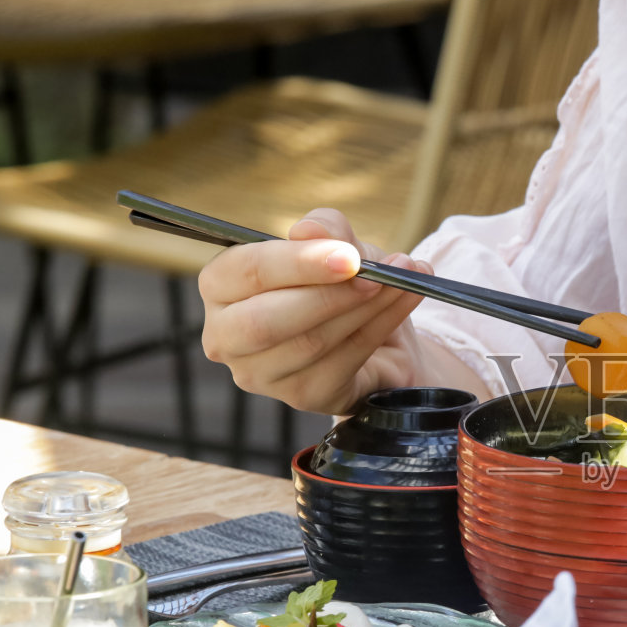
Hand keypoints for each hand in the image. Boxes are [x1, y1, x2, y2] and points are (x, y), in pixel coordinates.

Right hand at [198, 209, 433, 414]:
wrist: (378, 337)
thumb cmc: (340, 282)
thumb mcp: (336, 245)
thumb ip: (324, 230)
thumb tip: (308, 231)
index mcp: (220, 287)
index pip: (246, 272)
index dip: (298, 262)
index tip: (348, 255)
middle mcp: (226, 337)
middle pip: (265, 321)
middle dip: (327, 295)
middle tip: (376, 276)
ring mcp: (262, 375)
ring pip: (311, 342)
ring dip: (365, 308)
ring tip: (402, 281)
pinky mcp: (303, 397)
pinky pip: (345, 360)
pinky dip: (382, 325)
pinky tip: (406, 300)